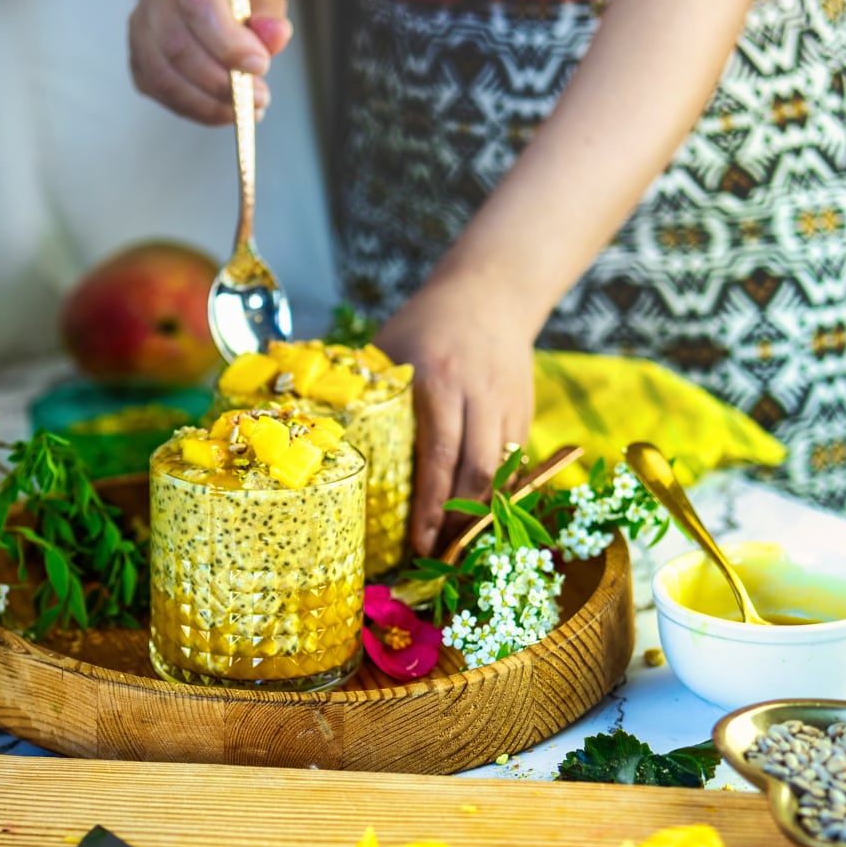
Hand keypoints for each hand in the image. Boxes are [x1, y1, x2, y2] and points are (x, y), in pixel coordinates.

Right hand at [128, 0, 291, 124]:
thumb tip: (274, 37)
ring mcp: (140, 25)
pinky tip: (221, 109)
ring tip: (243, 108)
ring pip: (163, 75)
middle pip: (176, 45)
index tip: (261, 66)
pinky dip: (193, 109)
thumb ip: (270, 9)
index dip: (229, 43)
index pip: (199, 5)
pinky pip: (158, 91)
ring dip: (207, 102)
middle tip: (258, 97)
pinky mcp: (136, 56)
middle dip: (221, 82)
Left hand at [378, 274, 536, 555]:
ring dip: (481, 513)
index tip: (419, 543)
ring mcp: (506, 404)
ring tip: (458, 543)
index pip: (438, 453)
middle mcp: (476, 394)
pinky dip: (498, 492)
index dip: (433, 504)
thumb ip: (369, 391)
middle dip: (459, 520)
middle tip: (438, 556)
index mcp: (437, 379)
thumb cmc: (427, 323)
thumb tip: (321, 437)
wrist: (492, 290)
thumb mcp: (391, 348)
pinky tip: (479, 514)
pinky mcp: (524, 410)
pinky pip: (514, 462)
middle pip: (475, 471)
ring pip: (501, 472)